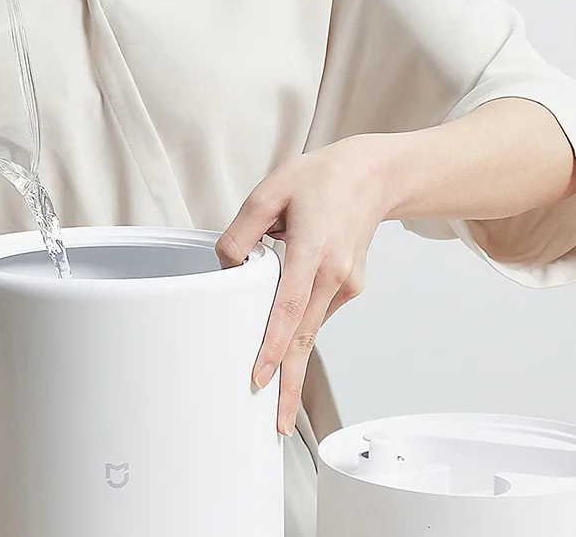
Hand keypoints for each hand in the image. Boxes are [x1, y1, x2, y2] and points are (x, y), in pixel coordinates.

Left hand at [216, 134, 396, 436]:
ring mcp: (347, 283)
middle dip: (289, 381)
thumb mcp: (271, 190)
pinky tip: (285, 340)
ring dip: (293, 359)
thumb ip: (243, 230)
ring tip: (274, 395)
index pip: (290, 306)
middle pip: (305, 335)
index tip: (259, 377)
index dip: (273, 345)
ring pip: (312, 329)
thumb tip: (227, 264)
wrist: (373, 176)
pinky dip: (301, 331)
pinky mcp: (351, 286)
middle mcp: (336, 273)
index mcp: (314, 249)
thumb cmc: (323, 179)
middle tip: (276, 423)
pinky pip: (319, 314)